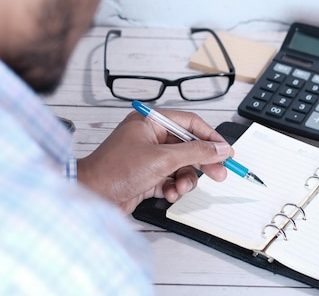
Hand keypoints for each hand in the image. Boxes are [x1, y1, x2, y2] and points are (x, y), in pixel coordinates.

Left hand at [77, 109, 229, 213]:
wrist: (91, 196)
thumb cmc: (114, 171)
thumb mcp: (162, 159)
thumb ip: (195, 152)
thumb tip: (219, 148)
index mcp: (150, 122)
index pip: (189, 123)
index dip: (210, 137)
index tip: (226, 150)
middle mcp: (149, 137)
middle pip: (187, 146)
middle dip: (202, 162)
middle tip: (219, 173)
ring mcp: (147, 157)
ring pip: (180, 165)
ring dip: (186, 179)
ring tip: (181, 188)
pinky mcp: (146, 176)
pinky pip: (170, 179)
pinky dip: (174, 187)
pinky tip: (169, 194)